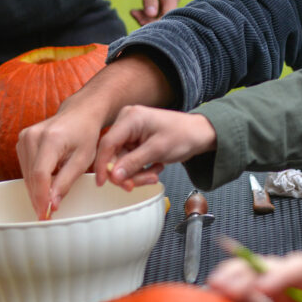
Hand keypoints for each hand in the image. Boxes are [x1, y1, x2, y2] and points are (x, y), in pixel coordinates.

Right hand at [16, 91, 108, 218]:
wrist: (80, 113)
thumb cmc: (85, 134)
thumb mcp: (83, 159)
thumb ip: (66, 181)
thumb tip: (52, 203)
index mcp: (50, 138)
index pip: (40, 174)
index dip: (41, 197)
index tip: (45, 214)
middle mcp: (32, 136)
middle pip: (31, 176)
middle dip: (39, 197)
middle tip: (47, 214)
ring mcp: (24, 137)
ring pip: (26, 174)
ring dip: (36, 189)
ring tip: (49, 200)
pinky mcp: (21, 141)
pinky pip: (25, 167)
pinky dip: (35, 179)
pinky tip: (47, 183)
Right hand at [94, 106, 215, 187]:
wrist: (198, 134)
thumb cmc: (183, 134)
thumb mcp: (158, 149)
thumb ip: (133, 163)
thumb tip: (113, 176)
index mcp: (130, 118)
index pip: (107, 143)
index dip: (103, 164)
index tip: (103, 183)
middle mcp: (126, 123)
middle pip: (113, 156)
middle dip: (127, 173)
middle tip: (141, 183)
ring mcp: (130, 133)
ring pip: (121, 162)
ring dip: (137, 174)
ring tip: (154, 174)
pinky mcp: (134, 142)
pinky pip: (129, 162)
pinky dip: (141, 170)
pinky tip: (155, 167)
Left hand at [130, 0, 180, 25]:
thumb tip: (151, 16)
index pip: (165, 18)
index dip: (152, 23)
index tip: (136, 17)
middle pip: (163, 18)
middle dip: (147, 20)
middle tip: (132, 13)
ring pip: (160, 14)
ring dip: (146, 16)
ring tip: (133, 11)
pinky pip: (159, 8)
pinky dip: (148, 10)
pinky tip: (137, 9)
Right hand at [208, 252, 301, 301]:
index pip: (301, 266)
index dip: (278, 274)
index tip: (262, 289)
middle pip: (273, 266)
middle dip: (248, 272)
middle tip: (228, 285)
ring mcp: (285, 295)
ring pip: (255, 277)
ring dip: (234, 278)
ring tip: (217, 285)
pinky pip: (247, 299)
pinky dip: (231, 297)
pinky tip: (218, 298)